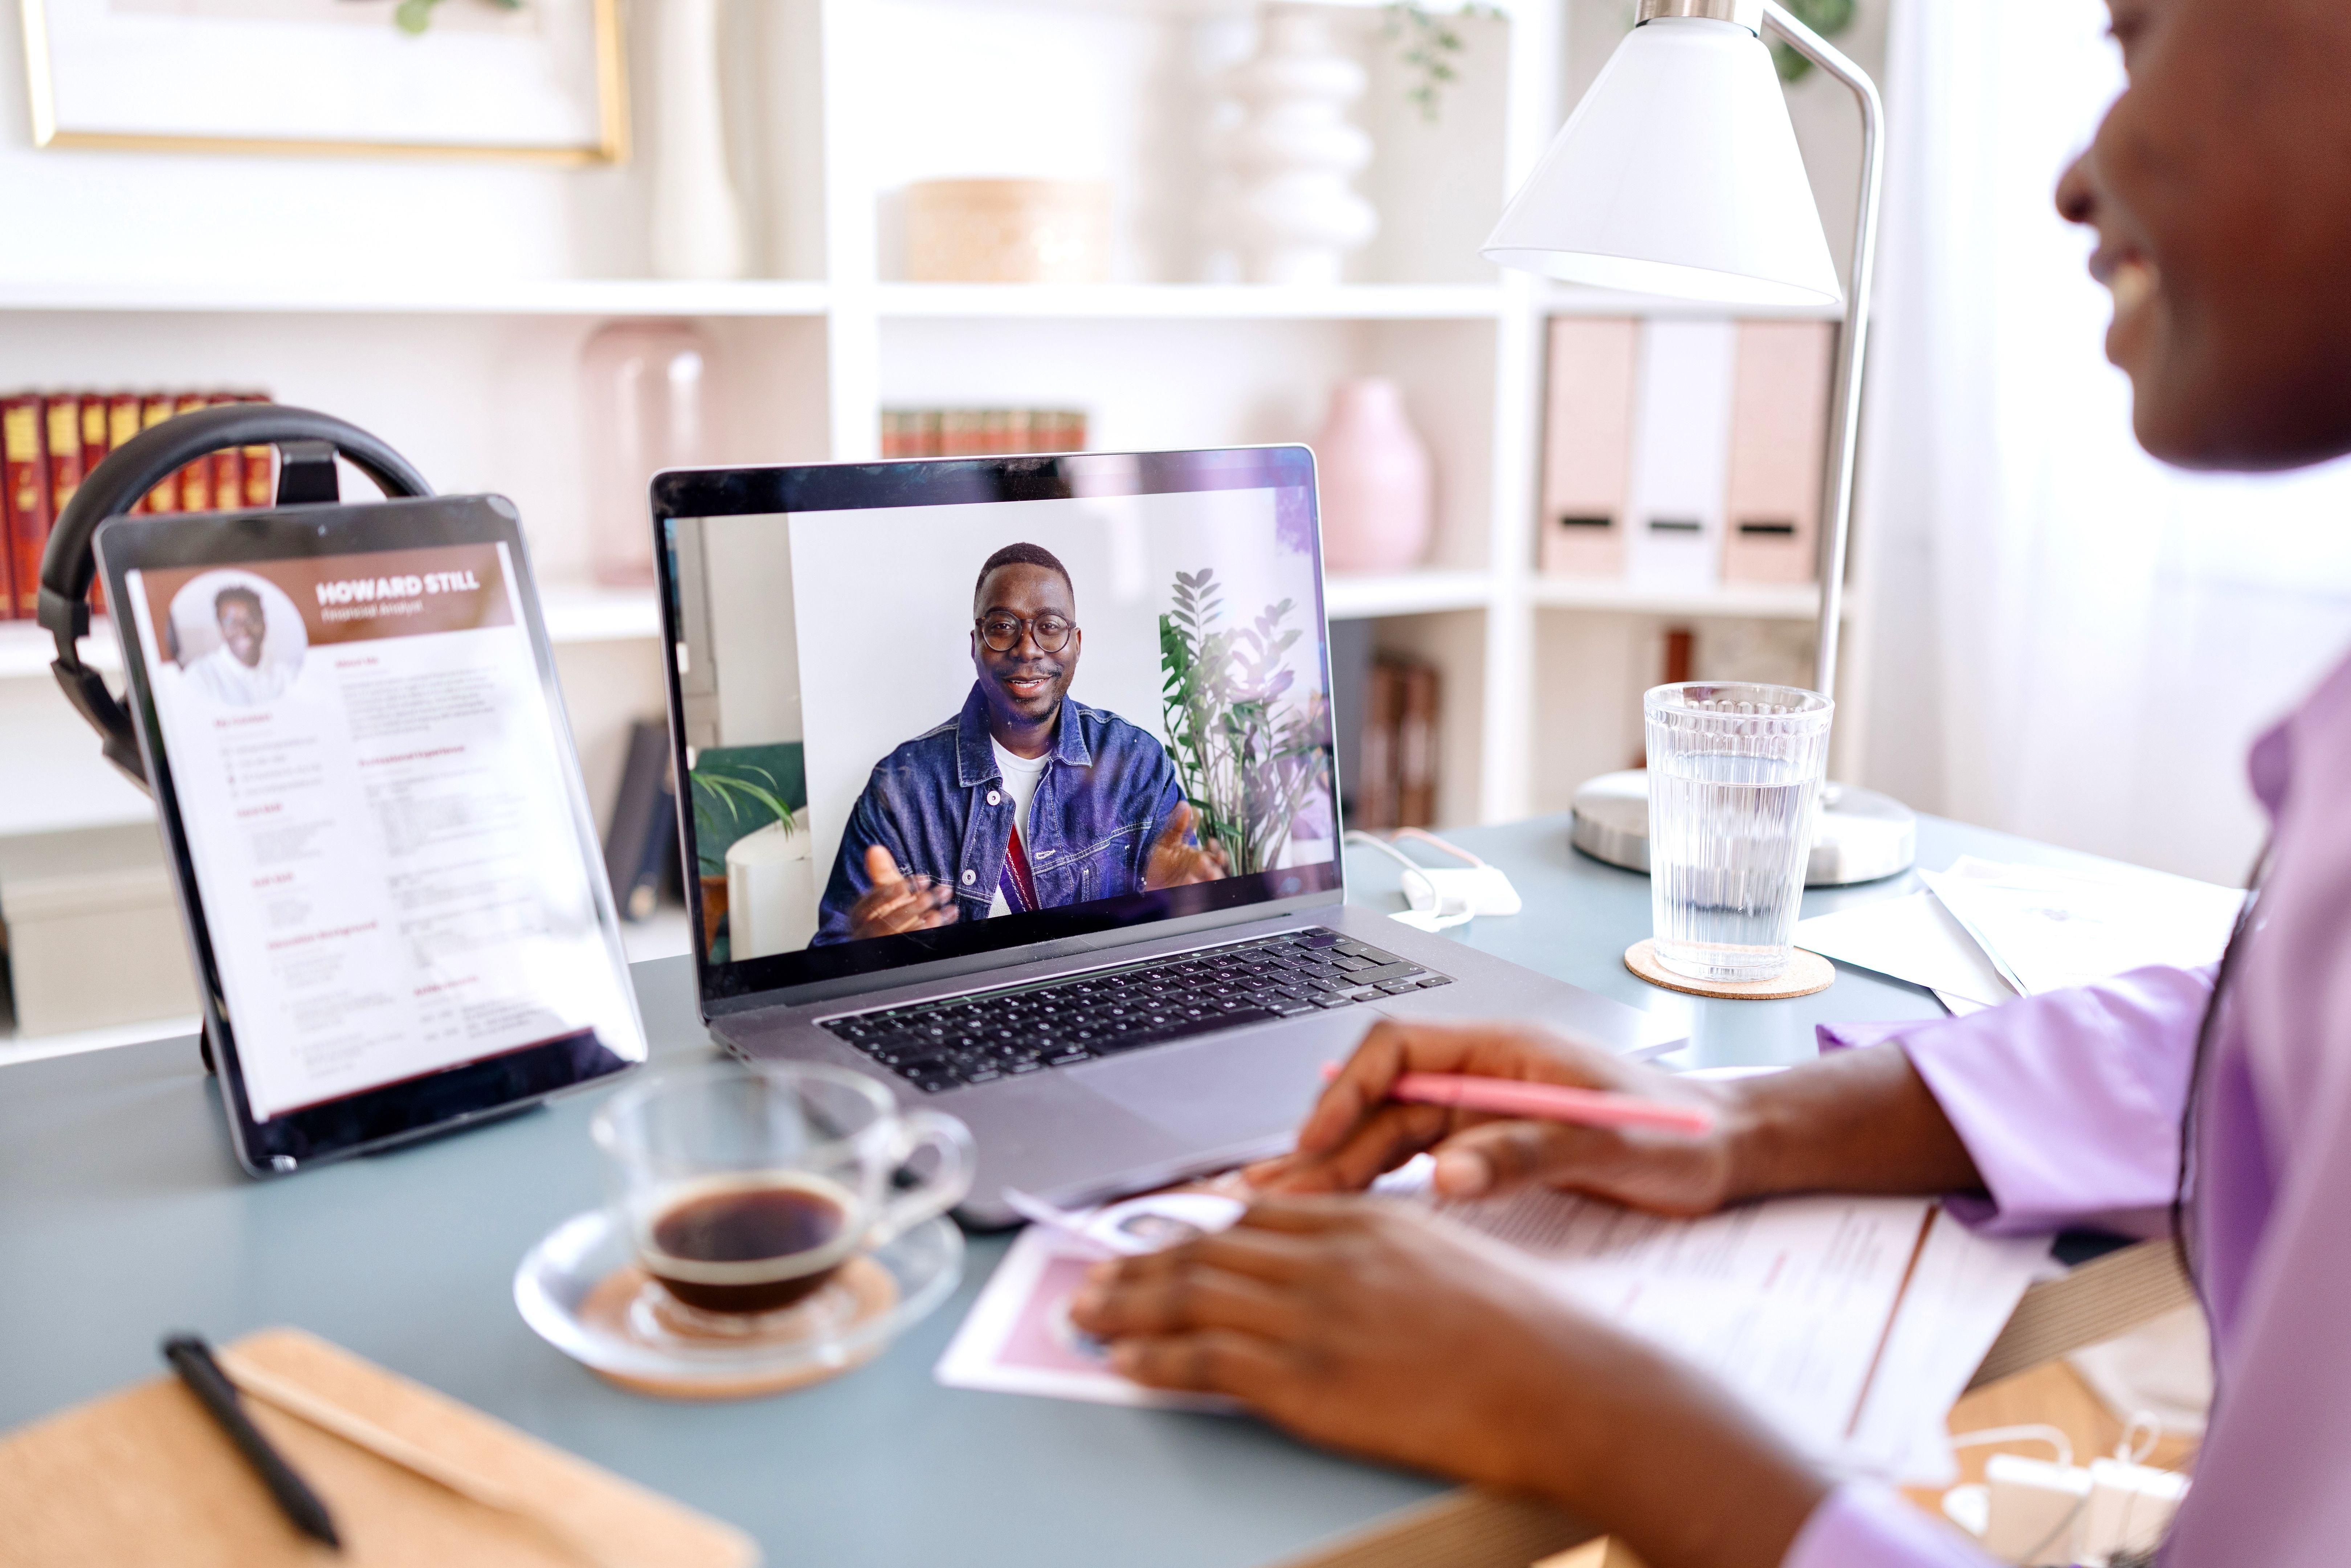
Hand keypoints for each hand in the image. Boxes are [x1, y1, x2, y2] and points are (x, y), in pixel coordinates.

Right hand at [847, 844, 959, 940]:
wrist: (899, 934)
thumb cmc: (892, 910)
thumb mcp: (887, 891)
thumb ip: (881, 872)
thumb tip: (875, 849)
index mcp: (861, 916)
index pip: (871, 905)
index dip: (895, 891)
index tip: (921, 879)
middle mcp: (868, 934)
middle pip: (886, 923)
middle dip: (914, 906)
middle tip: (936, 893)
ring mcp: (883, 945)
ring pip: (902, 936)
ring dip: (927, 920)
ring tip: (945, 907)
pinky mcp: (900, 953)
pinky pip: (915, 945)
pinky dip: (933, 931)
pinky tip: (946, 916)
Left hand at [1068, 1196, 1825, 1567]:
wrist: (1568, 1387)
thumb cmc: (1529, 1338)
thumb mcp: (1449, 1267)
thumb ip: (1388, 1261)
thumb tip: (1348, 1276)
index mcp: (1368, 1224)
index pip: (1258, 1216)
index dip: (1199, 1230)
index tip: (1164, 1240)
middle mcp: (1333, 1259)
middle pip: (1211, 1250)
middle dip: (1143, 1264)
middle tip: (1096, 1275)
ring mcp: (1317, 1317)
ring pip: (1194, 1297)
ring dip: (1129, 1305)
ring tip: (1088, 1312)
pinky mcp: (1311, 1380)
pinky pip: (1209, 1361)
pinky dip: (1157, 1359)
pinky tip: (1127, 1362)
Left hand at [1143, 803, 1229, 889]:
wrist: (1143, 880)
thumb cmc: (1157, 861)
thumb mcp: (1166, 842)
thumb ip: (1177, 826)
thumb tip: (1185, 804)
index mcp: (1197, 857)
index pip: (1214, 854)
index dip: (1216, 849)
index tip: (1211, 842)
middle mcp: (1199, 871)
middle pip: (1216, 869)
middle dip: (1216, 866)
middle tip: (1208, 862)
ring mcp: (1195, 883)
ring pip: (1211, 882)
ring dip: (1210, 878)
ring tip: (1202, 873)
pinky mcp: (1187, 894)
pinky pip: (1198, 893)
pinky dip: (1197, 888)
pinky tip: (1190, 881)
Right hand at [1251, 1020, 1987, 1219]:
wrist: (1730, 1153)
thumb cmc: (1679, 1136)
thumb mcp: (1608, 1146)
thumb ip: (1525, 1153)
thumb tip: (1445, 1175)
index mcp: (1503, 1052)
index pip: (1398, 1052)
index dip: (1347, 1093)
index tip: (1316, 1142)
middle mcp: (1482, 1075)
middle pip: (1379, 1102)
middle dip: (1321, 1146)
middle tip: (1266, 1196)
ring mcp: (1480, 1111)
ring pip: (1385, 1136)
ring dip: (1334, 1170)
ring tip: (1277, 1210)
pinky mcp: (1486, 1147)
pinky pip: (1411, 1160)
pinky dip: (1370, 1185)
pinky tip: (1334, 1213)